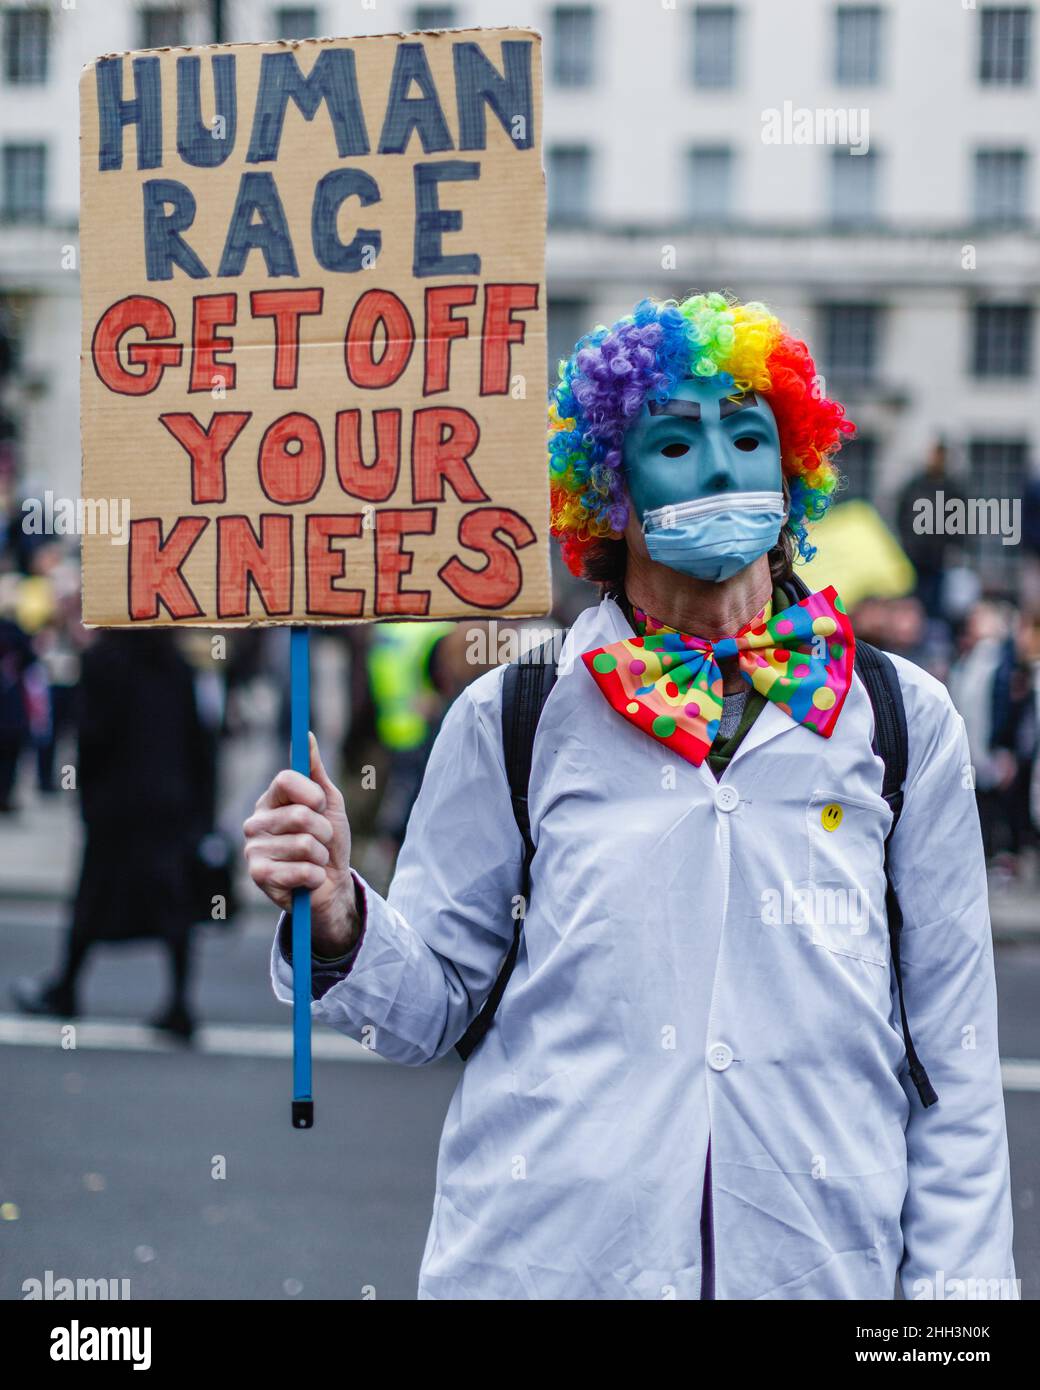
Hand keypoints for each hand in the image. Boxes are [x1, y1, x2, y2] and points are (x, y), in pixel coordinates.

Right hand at [244, 732, 359, 955]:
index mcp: (271, 801)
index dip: (311, 793)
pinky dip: (315, 876)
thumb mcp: (328, 803)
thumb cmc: (328, 842)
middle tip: (321, 841)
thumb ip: (316, 771)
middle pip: (300, 814)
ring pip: (305, 844)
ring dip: (320, 856)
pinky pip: (302, 870)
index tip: (320, 805)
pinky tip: (307, 880)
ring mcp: (253, 849)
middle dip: (323, 831)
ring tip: (313, 861)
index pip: (286, 779)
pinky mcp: (258, 876)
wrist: (331, 885)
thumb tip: (307, 735)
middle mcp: (256, 822)